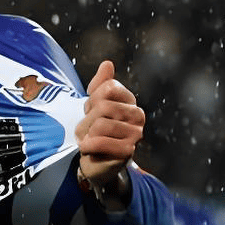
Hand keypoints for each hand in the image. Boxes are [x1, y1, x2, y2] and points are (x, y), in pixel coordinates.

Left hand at [76, 60, 144, 190]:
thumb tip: (107, 63)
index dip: (91, 100)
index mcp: (130, 101)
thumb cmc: (95, 131)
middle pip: (102, 107)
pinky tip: (90, 150)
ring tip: (91, 140)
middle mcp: (138, 115)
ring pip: (99, 125)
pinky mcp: (128, 151)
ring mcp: (135, 133)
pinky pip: (99, 142)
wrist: (95, 161)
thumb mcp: (93, 106)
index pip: (107, 88)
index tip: (92, 112)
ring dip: (86, 135)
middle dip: (87, 120)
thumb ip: (100, 85)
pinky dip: (88, 146)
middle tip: (89, 130)